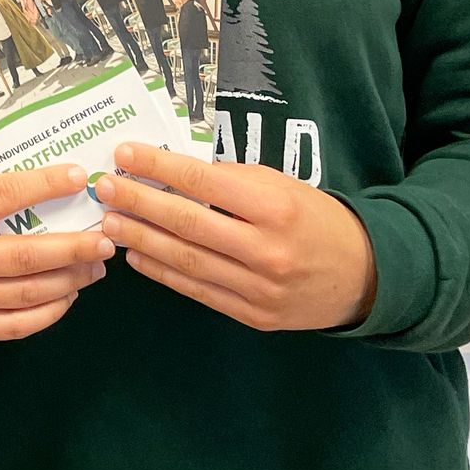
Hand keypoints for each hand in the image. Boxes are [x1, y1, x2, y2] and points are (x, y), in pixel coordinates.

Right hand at [0, 166, 114, 339]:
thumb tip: (49, 200)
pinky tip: (67, 296)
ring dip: (69, 281)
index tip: (77, 177)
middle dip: (73, 248)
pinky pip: (16, 325)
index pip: (1, 196)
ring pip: (27, 294)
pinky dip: (49, 312)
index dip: (43, 185)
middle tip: (105, 239)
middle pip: (24, 256)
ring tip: (94, 267)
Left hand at [94, 142, 377, 330]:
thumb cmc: (314, 218)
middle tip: (103, 187)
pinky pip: (199, 291)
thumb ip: (229, 180)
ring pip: (187, 261)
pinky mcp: (254, 316)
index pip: (204, 182)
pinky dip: (163, 273)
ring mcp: (260, 289)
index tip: (124, 153)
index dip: (159, 167)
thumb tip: (169, 171)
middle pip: (188, 223)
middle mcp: (267, 250)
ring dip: (141, 241)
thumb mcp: (281, 185)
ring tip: (109, 222)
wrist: (366, 277)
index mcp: (276, 207)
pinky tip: (137, 256)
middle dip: (139, 203)